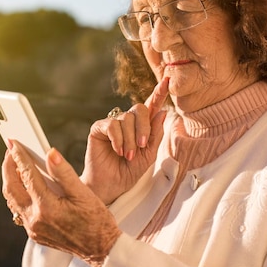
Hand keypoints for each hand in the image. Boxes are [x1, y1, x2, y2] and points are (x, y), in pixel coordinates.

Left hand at [2, 141, 121, 266]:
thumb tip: (50, 153)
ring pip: (12, 200)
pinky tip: (24, 185)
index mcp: (47, 208)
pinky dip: (18, 194)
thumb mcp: (83, 193)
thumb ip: (64, 172)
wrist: (101, 248)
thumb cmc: (96, 220)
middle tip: (10, 150)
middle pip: (11, 188)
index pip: (27, 175)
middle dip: (8, 167)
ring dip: (11, 181)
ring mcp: (33, 229)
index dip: (19, 156)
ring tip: (14, 164)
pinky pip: (19, 210)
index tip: (14, 142)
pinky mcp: (35, 233)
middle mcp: (36, 220)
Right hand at [80, 77, 168, 203]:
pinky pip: (112, 125)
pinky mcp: (99, 128)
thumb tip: (162, 112)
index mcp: (142, 127)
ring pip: (126, 119)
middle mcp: (127, 122)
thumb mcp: (148, 156)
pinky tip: (117, 150)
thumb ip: (155, 135)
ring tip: (127, 156)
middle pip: (139, 108)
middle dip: (144, 127)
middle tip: (141, 146)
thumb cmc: (128, 172)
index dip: (159, 93)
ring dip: (130, 140)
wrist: (111, 185)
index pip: (152, 106)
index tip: (168, 81)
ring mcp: (112, 123)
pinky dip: (118, 139)